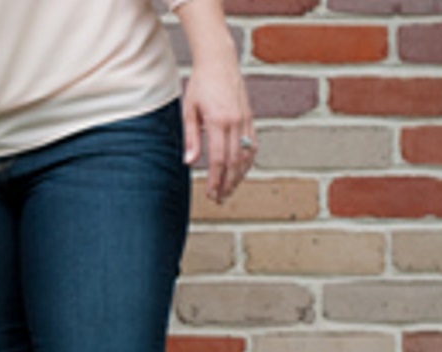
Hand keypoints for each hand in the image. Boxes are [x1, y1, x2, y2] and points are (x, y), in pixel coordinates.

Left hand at [182, 61, 254, 202]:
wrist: (220, 61)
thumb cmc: (201, 84)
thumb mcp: (189, 110)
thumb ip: (191, 137)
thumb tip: (189, 162)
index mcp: (219, 121)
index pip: (218, 159)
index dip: (215, 179)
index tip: (211, 193)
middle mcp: (236, 122)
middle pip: (234, 161)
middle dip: (227, 183)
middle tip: (219, 199)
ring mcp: (246, 119)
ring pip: (246, 155)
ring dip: (239, 175)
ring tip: (230, 190)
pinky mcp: (250, 117)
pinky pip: (253, 144)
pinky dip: (248, 160)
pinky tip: (241, 171)